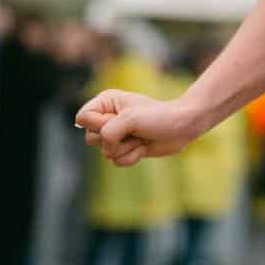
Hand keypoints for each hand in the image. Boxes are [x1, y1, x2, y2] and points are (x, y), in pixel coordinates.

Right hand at [73, 91, 199, 166]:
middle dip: (113, 139)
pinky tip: (144, 147)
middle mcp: (107, 118)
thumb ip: (109, 132)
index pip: (82, 118)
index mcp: (105, 102)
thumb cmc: (158, 117)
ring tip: (140, 137)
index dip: (97, 124)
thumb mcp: (131, 119)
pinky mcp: (124, 148)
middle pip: (90, 138)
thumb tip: (105, 148)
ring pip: (104, 152)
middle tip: (133, 129)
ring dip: (126, 148)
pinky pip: (117, 161)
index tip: (117, 120)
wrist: (182, 127)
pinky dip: (132, 156)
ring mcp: (116, 134)